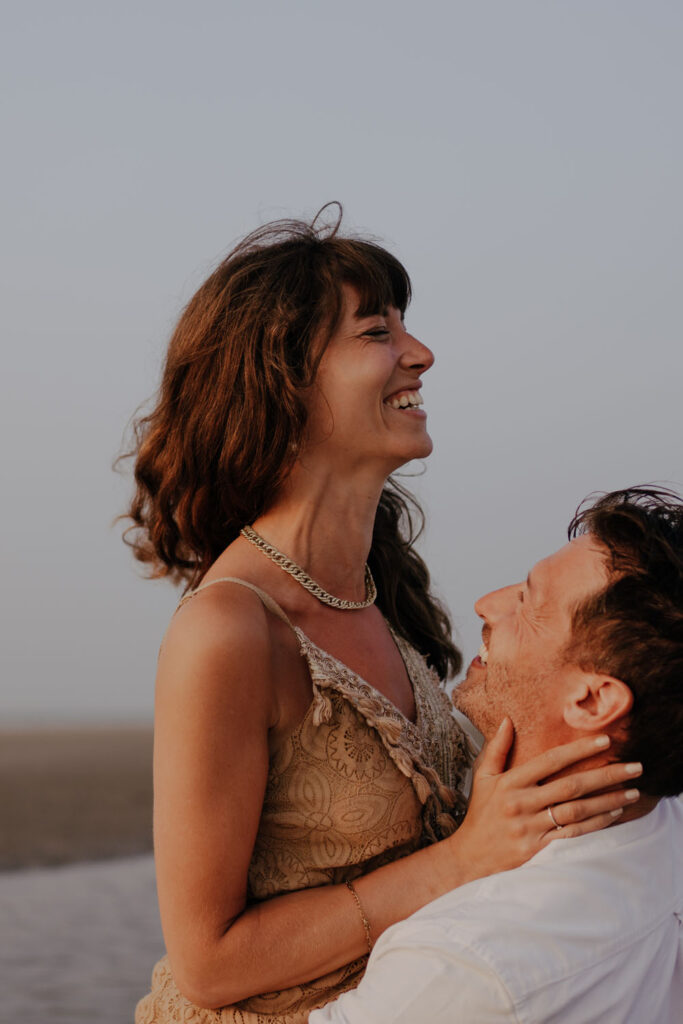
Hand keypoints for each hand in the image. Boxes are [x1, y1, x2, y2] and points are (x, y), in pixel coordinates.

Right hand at [452, 717, 641, 881]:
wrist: (470, 857)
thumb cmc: (480, 814)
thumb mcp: (482, 777)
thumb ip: (496, 748)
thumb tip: (507, 720)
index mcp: (511, 782)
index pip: (551, 760)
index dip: (579, 749)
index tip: (605, 740)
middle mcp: (523, 803)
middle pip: (571, 786)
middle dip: (606, 775)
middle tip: (634, 766)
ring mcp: (532, 828)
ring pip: (577, 811)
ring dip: (608, 801)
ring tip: (632, 792)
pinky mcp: (539, 849)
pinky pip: (573, 835)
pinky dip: (596, 824)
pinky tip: (614, 815)